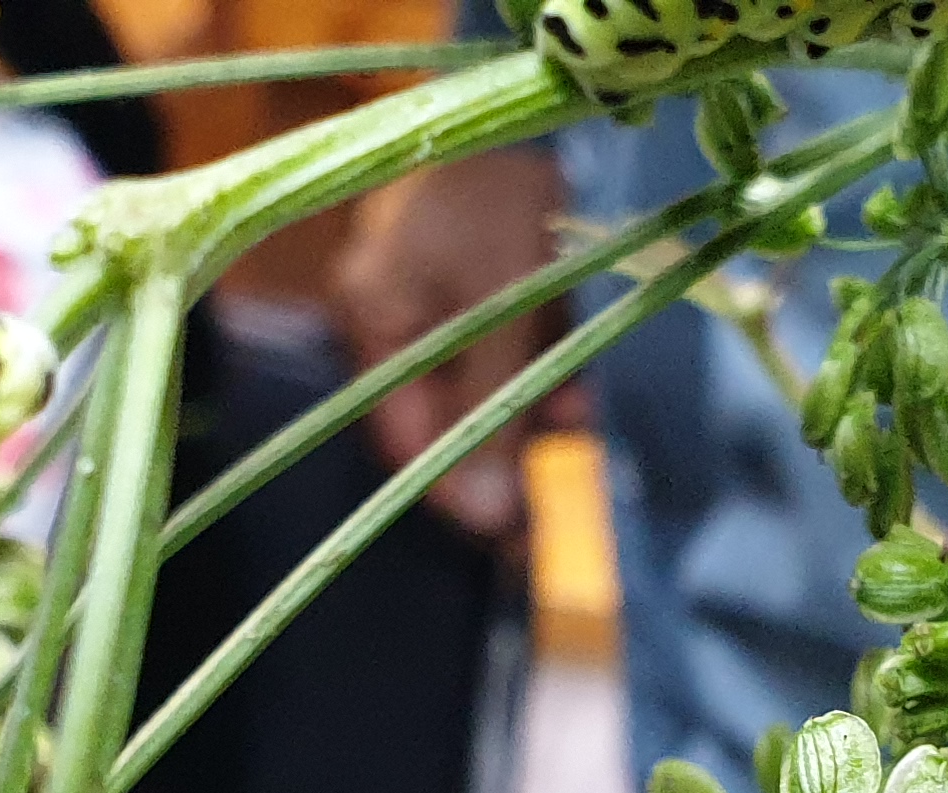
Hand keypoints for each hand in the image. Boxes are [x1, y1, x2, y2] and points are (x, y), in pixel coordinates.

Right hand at [328, 148, 576, 543]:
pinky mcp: (464, 276)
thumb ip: (493, 413)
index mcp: (371, 320)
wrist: (523, 108)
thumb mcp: (504, 312)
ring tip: (576, 415)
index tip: (504, 530)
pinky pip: (494, 341)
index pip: (396, 436)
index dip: (448, 486)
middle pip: (438, 411)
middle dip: (500, 441)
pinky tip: (572, 382)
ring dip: (527, 404)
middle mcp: (384, 313)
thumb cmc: (499, 201)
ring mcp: (423, 293)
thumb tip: (485, 520)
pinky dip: (531, 361)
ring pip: (474, 379)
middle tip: (553, 474)